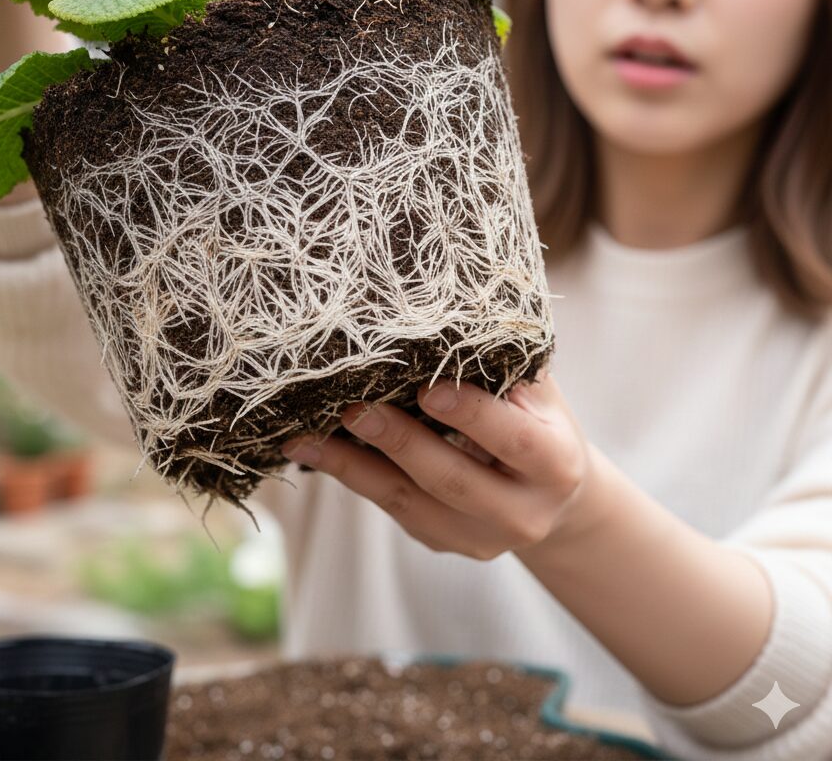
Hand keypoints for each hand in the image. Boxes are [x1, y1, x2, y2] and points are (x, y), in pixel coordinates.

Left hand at [281, 372, 602, 561]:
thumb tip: (442, 319)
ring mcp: (480, 537)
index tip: (426, 387)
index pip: (512, 439)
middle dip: (398, 442)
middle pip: (451, 478)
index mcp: (555, 464)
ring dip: (351, 467)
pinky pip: (391, 509)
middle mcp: (522, 511)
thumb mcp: (538, 392)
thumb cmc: (538, 421)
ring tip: (305, 437)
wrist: (553, 498)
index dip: (471, 414)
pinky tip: (314, 451)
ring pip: (408, 502)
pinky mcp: (443, 542)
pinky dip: (351, 477)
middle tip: (353, 408)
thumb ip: (502, 367)